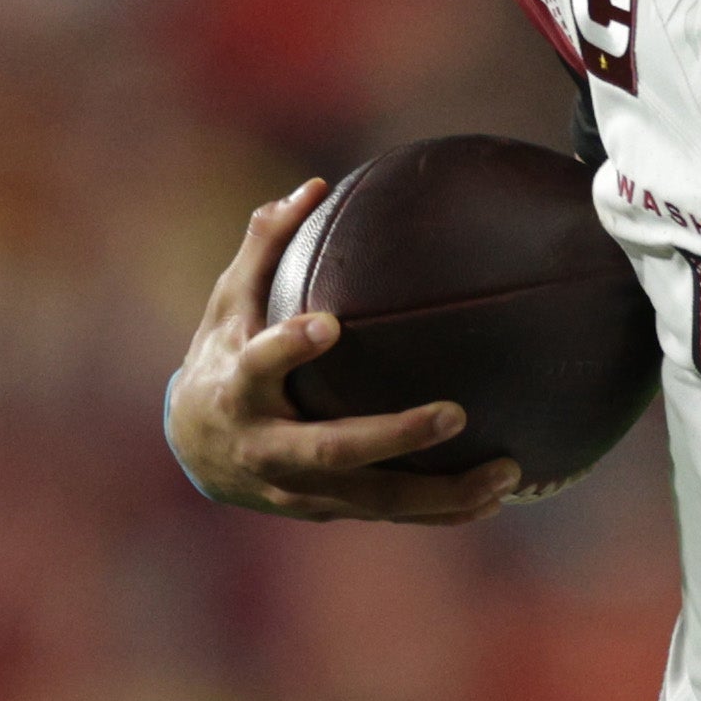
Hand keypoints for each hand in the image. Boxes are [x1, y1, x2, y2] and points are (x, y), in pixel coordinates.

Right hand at [166, 180, 521, 524]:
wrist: (194, 451)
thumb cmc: (221, 356)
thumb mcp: (227, 302)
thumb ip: (265, 245)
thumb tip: (314, 186)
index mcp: (239, 389)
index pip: (259, 367)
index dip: (289, 349)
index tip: (327, 325)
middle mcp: (267, 448)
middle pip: (332, 450)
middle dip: (394, 437)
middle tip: (455, 414)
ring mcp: (299, 489)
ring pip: (373, 499)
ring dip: (440, 492)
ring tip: (505, 473)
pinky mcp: (326, 509)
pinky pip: (388, 514)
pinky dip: (441, 511)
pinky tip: (496, 498)